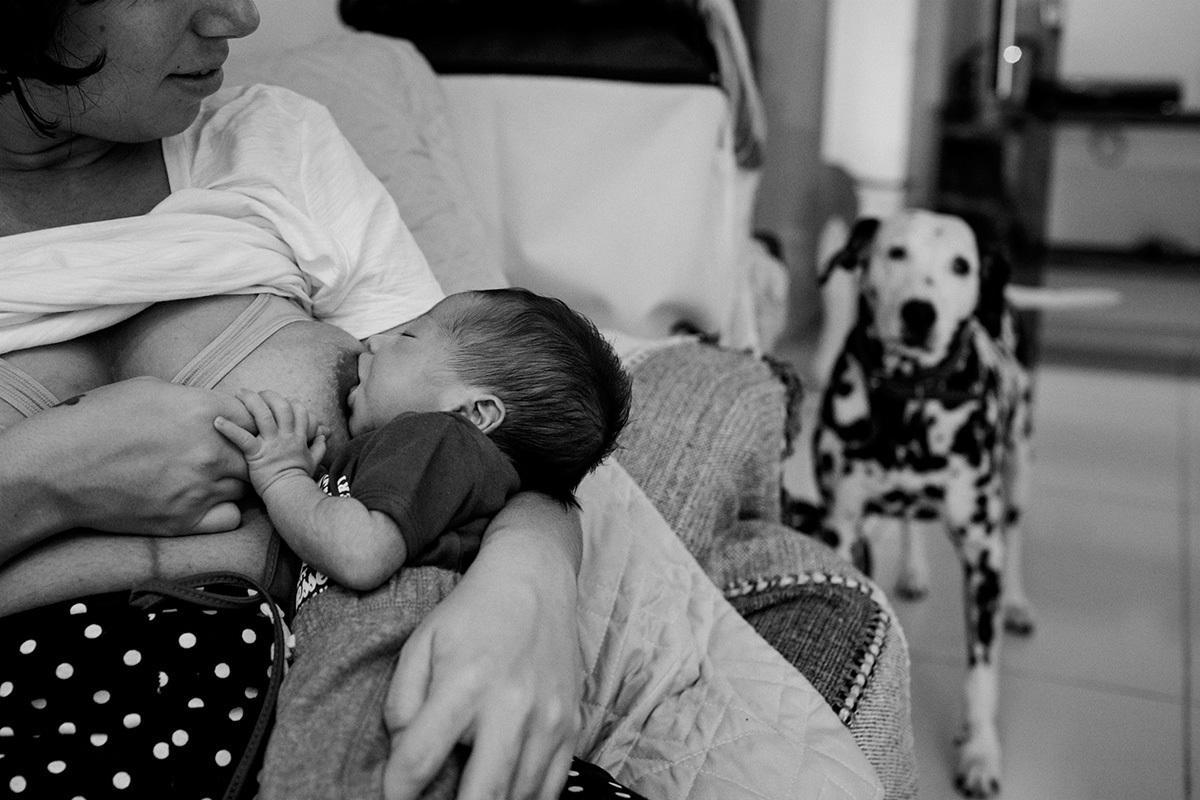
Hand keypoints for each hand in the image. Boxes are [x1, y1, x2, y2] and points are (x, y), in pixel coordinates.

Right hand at [2, 378, 256, 550]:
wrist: (58, 468)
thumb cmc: (97, 420)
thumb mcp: (150, 390)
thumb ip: (194, 399)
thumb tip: (216, 407)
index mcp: (204, 411)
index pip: (255, 418)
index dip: (249, 424)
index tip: (237, 429)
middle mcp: (210, 450)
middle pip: (256, 455)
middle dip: (246, 454)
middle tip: (225, 456)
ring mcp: (200, 488)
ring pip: (244, 487)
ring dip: (232, 482)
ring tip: (206, 477)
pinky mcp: (185, 521)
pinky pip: (232, 518)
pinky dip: (225, 511)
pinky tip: (206, 502)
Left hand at [214, 389, 327, 496]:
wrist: (290, 495)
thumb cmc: (299, 479)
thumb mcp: (314, 461)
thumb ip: (319, 447)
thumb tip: (323, 437)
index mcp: (298, 438)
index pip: (299, 411)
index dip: (291, 402)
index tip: (283, 399)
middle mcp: (286, 437)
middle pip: (280, 407)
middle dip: (269, 396)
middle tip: (257, 393)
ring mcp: (271, 444)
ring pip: (263, 416)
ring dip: (251, 401)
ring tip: (240, 393)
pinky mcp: (257, 454)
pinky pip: (242, 438)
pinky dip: (229, 429)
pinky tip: (217, 421)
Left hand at [383, 517, 582, 799]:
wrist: (535, 578)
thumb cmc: (472, 613)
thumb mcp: (421, 643)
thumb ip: (400, 702)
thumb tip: (403, 755)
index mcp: (464, 683)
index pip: (419, 760)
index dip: (397, 793)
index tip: (393, 799)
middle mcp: (511, 706)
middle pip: (481, 795)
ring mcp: (548, 720)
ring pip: (518, 799)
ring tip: (467, 796)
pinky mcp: (572, 726)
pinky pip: (551, 788)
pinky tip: (502, 794)